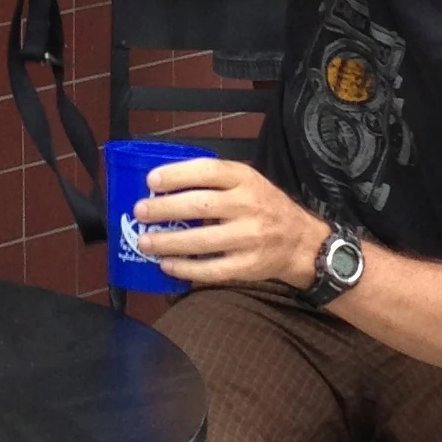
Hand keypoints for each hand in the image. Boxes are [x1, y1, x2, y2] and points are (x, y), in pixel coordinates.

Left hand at [127, 158, 328, 290]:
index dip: (177, 175)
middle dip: (165, 209)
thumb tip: (162, 186)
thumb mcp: (248, 182)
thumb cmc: (264, 207)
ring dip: (169, 242)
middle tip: (140, 212)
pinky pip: (211, 269)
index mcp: (246, 179)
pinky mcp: (248, 266)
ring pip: (202, 241)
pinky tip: (167, 265)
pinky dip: (186, 268)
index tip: (151, 181)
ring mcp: (250, 238)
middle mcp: (249, 206)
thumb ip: (214, 181)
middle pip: (201, 206)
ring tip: (145, 241)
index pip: (208, 171)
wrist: (300, 241)